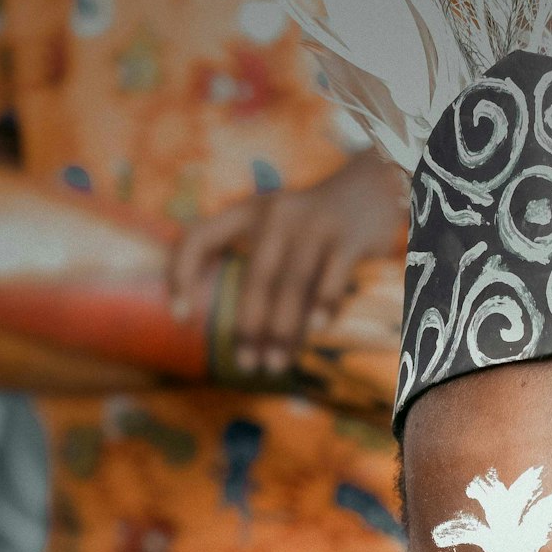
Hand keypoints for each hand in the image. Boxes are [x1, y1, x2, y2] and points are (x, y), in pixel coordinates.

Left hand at [167, 152, 404, 376]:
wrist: (370, 188)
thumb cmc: (314, 224)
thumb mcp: (276, 226)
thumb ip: (258, 263)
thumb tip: (242, 332)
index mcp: (247, 211)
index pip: (198, 237)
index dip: (182, 275)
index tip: (182, 317)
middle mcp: (277, 215)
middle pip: (256, 277)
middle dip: (249, 325)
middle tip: (247, 364)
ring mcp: (314, 224)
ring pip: (293, 284)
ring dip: (285, 328)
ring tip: (277, 363)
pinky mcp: (347, 238)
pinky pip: (333, 278)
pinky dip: (324, 305)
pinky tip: (318, 330)